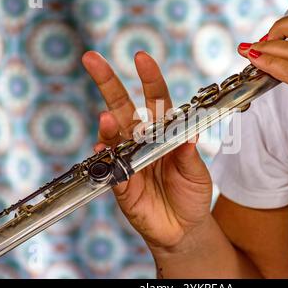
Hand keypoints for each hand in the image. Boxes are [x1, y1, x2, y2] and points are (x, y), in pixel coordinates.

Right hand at [82, 51, 211, 251]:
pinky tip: (102, 152)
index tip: (141, 58)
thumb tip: (188, 134)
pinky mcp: (121, 186)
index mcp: (163, 133)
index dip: (149, 79)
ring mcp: (128, 161)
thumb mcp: (197, 174)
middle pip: (122, 107)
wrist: (184, 229)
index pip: (155, 100)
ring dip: (108, 126)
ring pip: (113, 137)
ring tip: (106, 118)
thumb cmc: (192, 195)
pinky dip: (105, 161)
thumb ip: (189, 156)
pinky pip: (110, 171)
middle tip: (91, 59)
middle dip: (107, 82)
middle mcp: (142, 142)